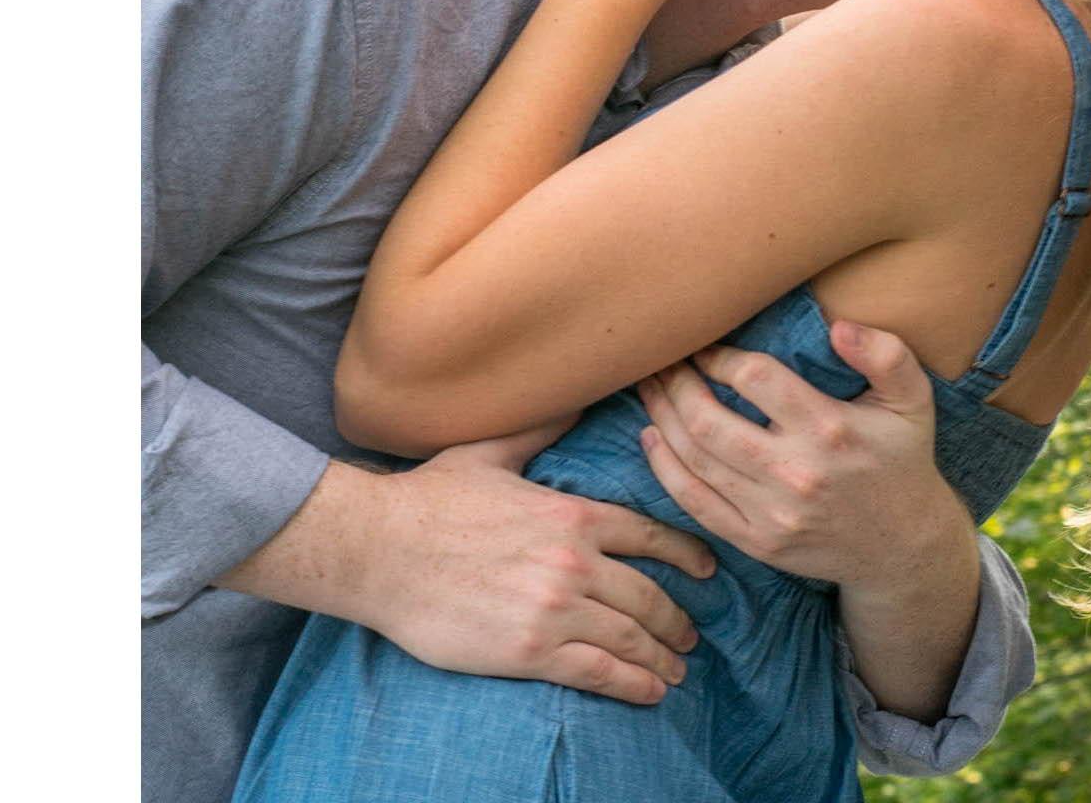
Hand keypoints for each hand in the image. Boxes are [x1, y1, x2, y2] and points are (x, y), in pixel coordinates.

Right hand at [354, 423, 717, 703]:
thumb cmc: (432, 498)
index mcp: (573, 513)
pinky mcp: (531, 650)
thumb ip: (542, 431)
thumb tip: (577, 399)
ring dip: (662, 655)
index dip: (685, 555)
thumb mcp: (494, 452)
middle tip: (693, 635)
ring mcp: (556, 607)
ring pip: (630, 636)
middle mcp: (575, 560)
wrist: (383, 550)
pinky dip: (633, 684)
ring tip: (678, 668)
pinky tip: (651, 691)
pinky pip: (599, 671)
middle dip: (678, 618)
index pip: (649, 535)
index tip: (707, 570)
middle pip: (648, 594)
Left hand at [633, 321, 965, 591]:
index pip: (755, 378)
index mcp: (830, 428)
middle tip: (662, 359)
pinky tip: (652, 438)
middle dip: (676, 384)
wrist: (902, 547)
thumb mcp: (912, 399)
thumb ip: (886, 354)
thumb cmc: (901, 458)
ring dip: (661, 417)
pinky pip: (695, 503)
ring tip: (650, 387)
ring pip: (694, 459)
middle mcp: (796, 472)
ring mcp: (771, 514)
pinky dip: (664, 468)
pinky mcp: (756, 543)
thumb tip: (838, 327)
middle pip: (709, 421)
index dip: (720, 356)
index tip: (706, 345)